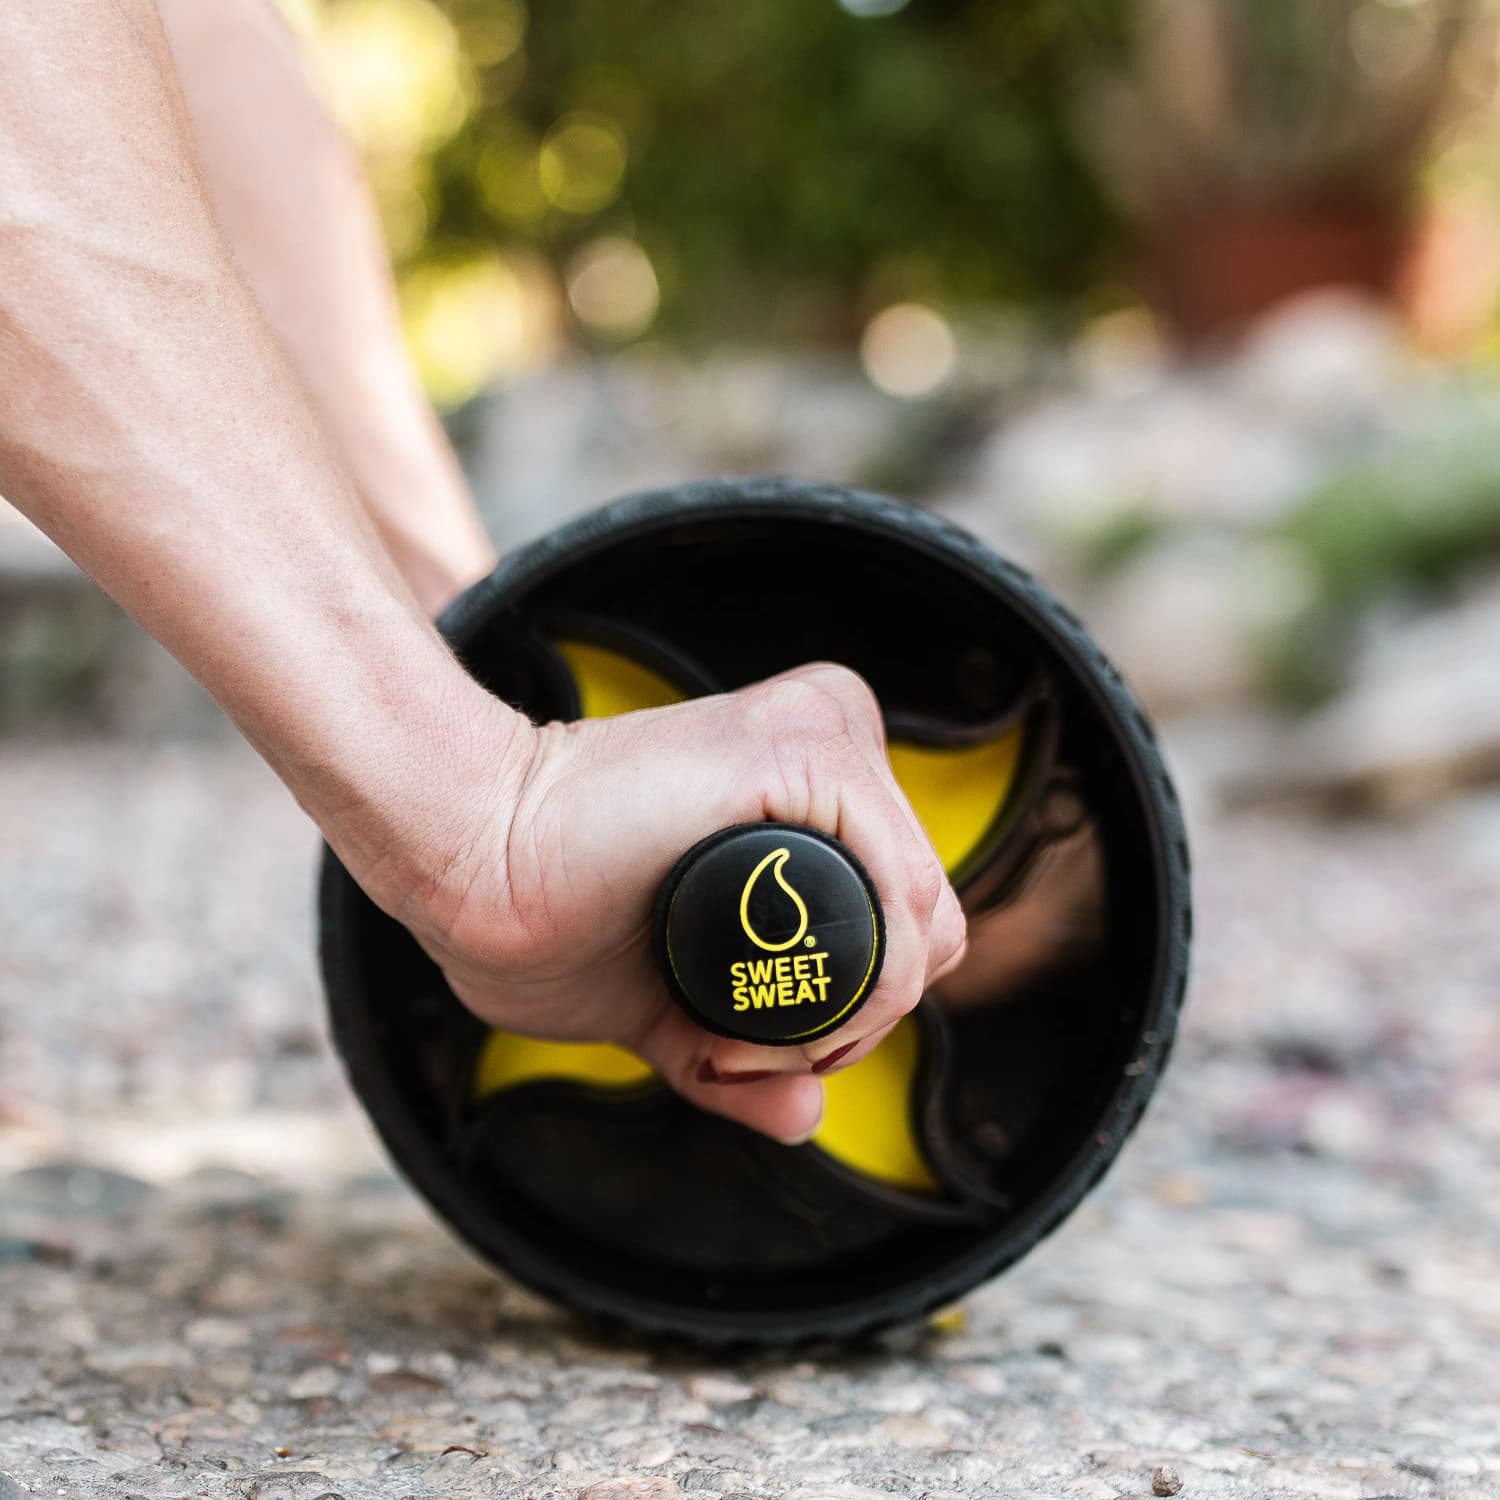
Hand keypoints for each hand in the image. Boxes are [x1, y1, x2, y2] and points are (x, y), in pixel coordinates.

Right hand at [400, 664, 967, 1143]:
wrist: (471, 862)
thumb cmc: (550, 910)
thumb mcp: (667, 1002)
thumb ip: (737, 1051)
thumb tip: (807, 1116)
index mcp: (815, 783)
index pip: (906, 915)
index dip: (853, 1007)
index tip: (757, 1044)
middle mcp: (834, 738)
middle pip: (927, 922)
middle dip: (850, 1021)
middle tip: (744, 1050)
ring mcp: (822, 736)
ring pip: (923, 919)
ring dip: (843, 1018)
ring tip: (730, 1038)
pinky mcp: (799, 747)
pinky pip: (901, 896)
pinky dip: (854, 987)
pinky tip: (747, 1006)